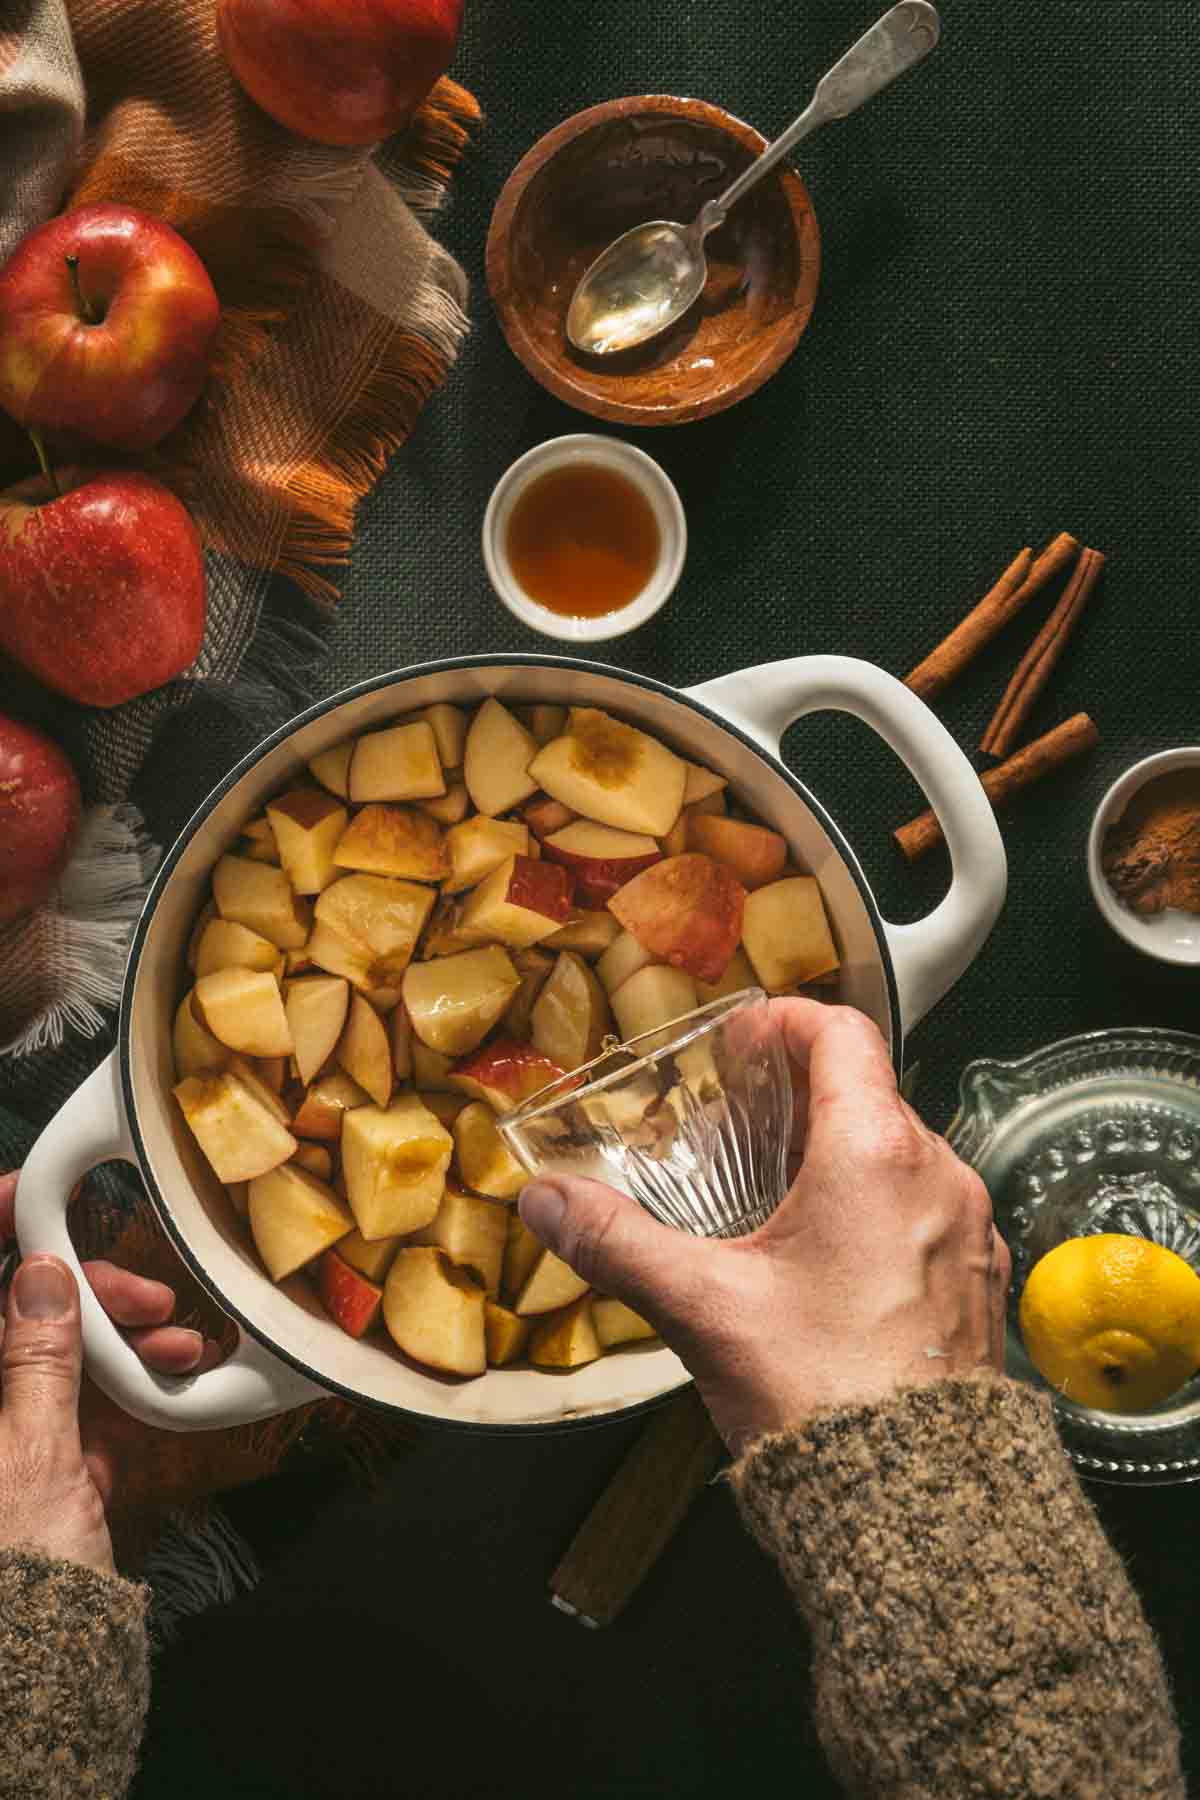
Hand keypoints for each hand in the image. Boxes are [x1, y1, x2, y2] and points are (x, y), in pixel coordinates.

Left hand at [0, 1170, 221, 1573]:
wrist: (43, 1687)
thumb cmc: (12, 1586)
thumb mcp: (29, 1461)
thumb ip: (36, 1361)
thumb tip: (41, 1276)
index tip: (31, 1191)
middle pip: (14, 1316)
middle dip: (82, 1291)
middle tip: (142, 1293)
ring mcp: (8, 1445)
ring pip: (54, 1356)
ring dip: (120, 1337)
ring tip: (178, 1339)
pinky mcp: (42, 1476)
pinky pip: (81, 1405)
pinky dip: (128, 1383)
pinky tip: (178, 1370)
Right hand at [519, 1001, 1009, 1453]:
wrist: (919, 1505)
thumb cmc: (822, 1393)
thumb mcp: (703, 1307)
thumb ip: (619, 1243)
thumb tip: (547, 1202)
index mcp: (877, 1154)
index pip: (842, 1033)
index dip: (786, 1020)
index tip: (742, 1039)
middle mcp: (940, 1176)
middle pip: (870, 1092)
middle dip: (803, 1094)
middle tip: (742, 1117)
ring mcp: (970, 1230)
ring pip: (903, 1155)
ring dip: (842, 1153)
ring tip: (778, 1193)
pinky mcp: (979, 1282)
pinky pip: (927, 1212)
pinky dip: (879, 1207)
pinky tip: (830, 1260)